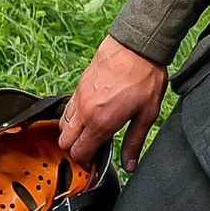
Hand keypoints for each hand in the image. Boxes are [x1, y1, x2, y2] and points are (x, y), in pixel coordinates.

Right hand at [59, 36, 167, 172]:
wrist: (136, 45)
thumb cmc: (145, 77)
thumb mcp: (147, 114)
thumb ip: (135, 142)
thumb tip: (129, 165)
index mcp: (101, 122)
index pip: (79, 153)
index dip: (85, 163)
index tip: (94, 163)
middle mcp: (84, 112)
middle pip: (64, 142)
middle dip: (75, 150)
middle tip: (92, 150)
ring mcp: (78, 97)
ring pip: (62, 126)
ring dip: (72, 134)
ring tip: (90, 134)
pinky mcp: (78, 86)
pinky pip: (67, 109)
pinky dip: (72, 118)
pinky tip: (89, 116)